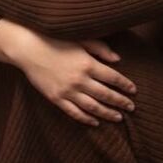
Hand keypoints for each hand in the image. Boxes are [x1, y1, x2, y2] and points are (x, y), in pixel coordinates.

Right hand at [0, 21, 136, 125]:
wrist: (28, 49)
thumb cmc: (55, 40)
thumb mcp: (81, 40)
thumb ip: (100, 48)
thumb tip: (117, 59)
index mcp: (88, 64)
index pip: (113, 78)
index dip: (125, 85)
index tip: (134, 91)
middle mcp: (80, 80)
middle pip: (106, 94)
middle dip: (120, 102)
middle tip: (131, 107)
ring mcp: (67, 91)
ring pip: (92, 107)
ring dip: (107, 113)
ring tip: (118, 117)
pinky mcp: (56, 98)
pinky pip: (74, 112)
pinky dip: (86, 119)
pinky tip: (95, 122)